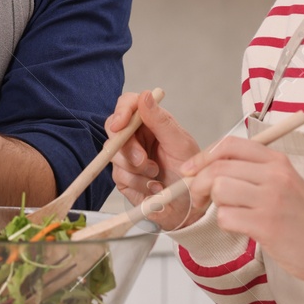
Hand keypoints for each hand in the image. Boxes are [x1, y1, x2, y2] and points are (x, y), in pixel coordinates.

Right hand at [108, 90, 205, 230]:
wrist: (190, 207)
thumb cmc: (189, 173)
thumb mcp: (180, 144)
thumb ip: (161, 120)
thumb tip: (145, 95)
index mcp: (150, 122)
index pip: (127, 105)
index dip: (121, 111)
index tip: (120, 124)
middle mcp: (136, 137)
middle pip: (113, 130)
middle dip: (128, 148)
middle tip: (144, 162)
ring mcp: (127, 157)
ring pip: (114, 155)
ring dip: (137, 170)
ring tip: (157, 177)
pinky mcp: (123, 178)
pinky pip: (120, 176)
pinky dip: (138, 184)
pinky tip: (154, 188)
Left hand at [180, 136, 303, 283]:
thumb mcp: (286, 182)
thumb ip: (253, 171)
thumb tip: (210, 167)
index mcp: (277, 161)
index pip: (230, 145)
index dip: (203, 156)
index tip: (191, 170)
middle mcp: (274, 175)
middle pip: (218, 168)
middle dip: (200, 183)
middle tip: (200, 197)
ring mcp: (271, 200)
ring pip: (219, 190)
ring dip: (216, 204)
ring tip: (231, 212)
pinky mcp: (266, 225)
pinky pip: (226, 217)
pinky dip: (226, 223)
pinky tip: (241, 227)